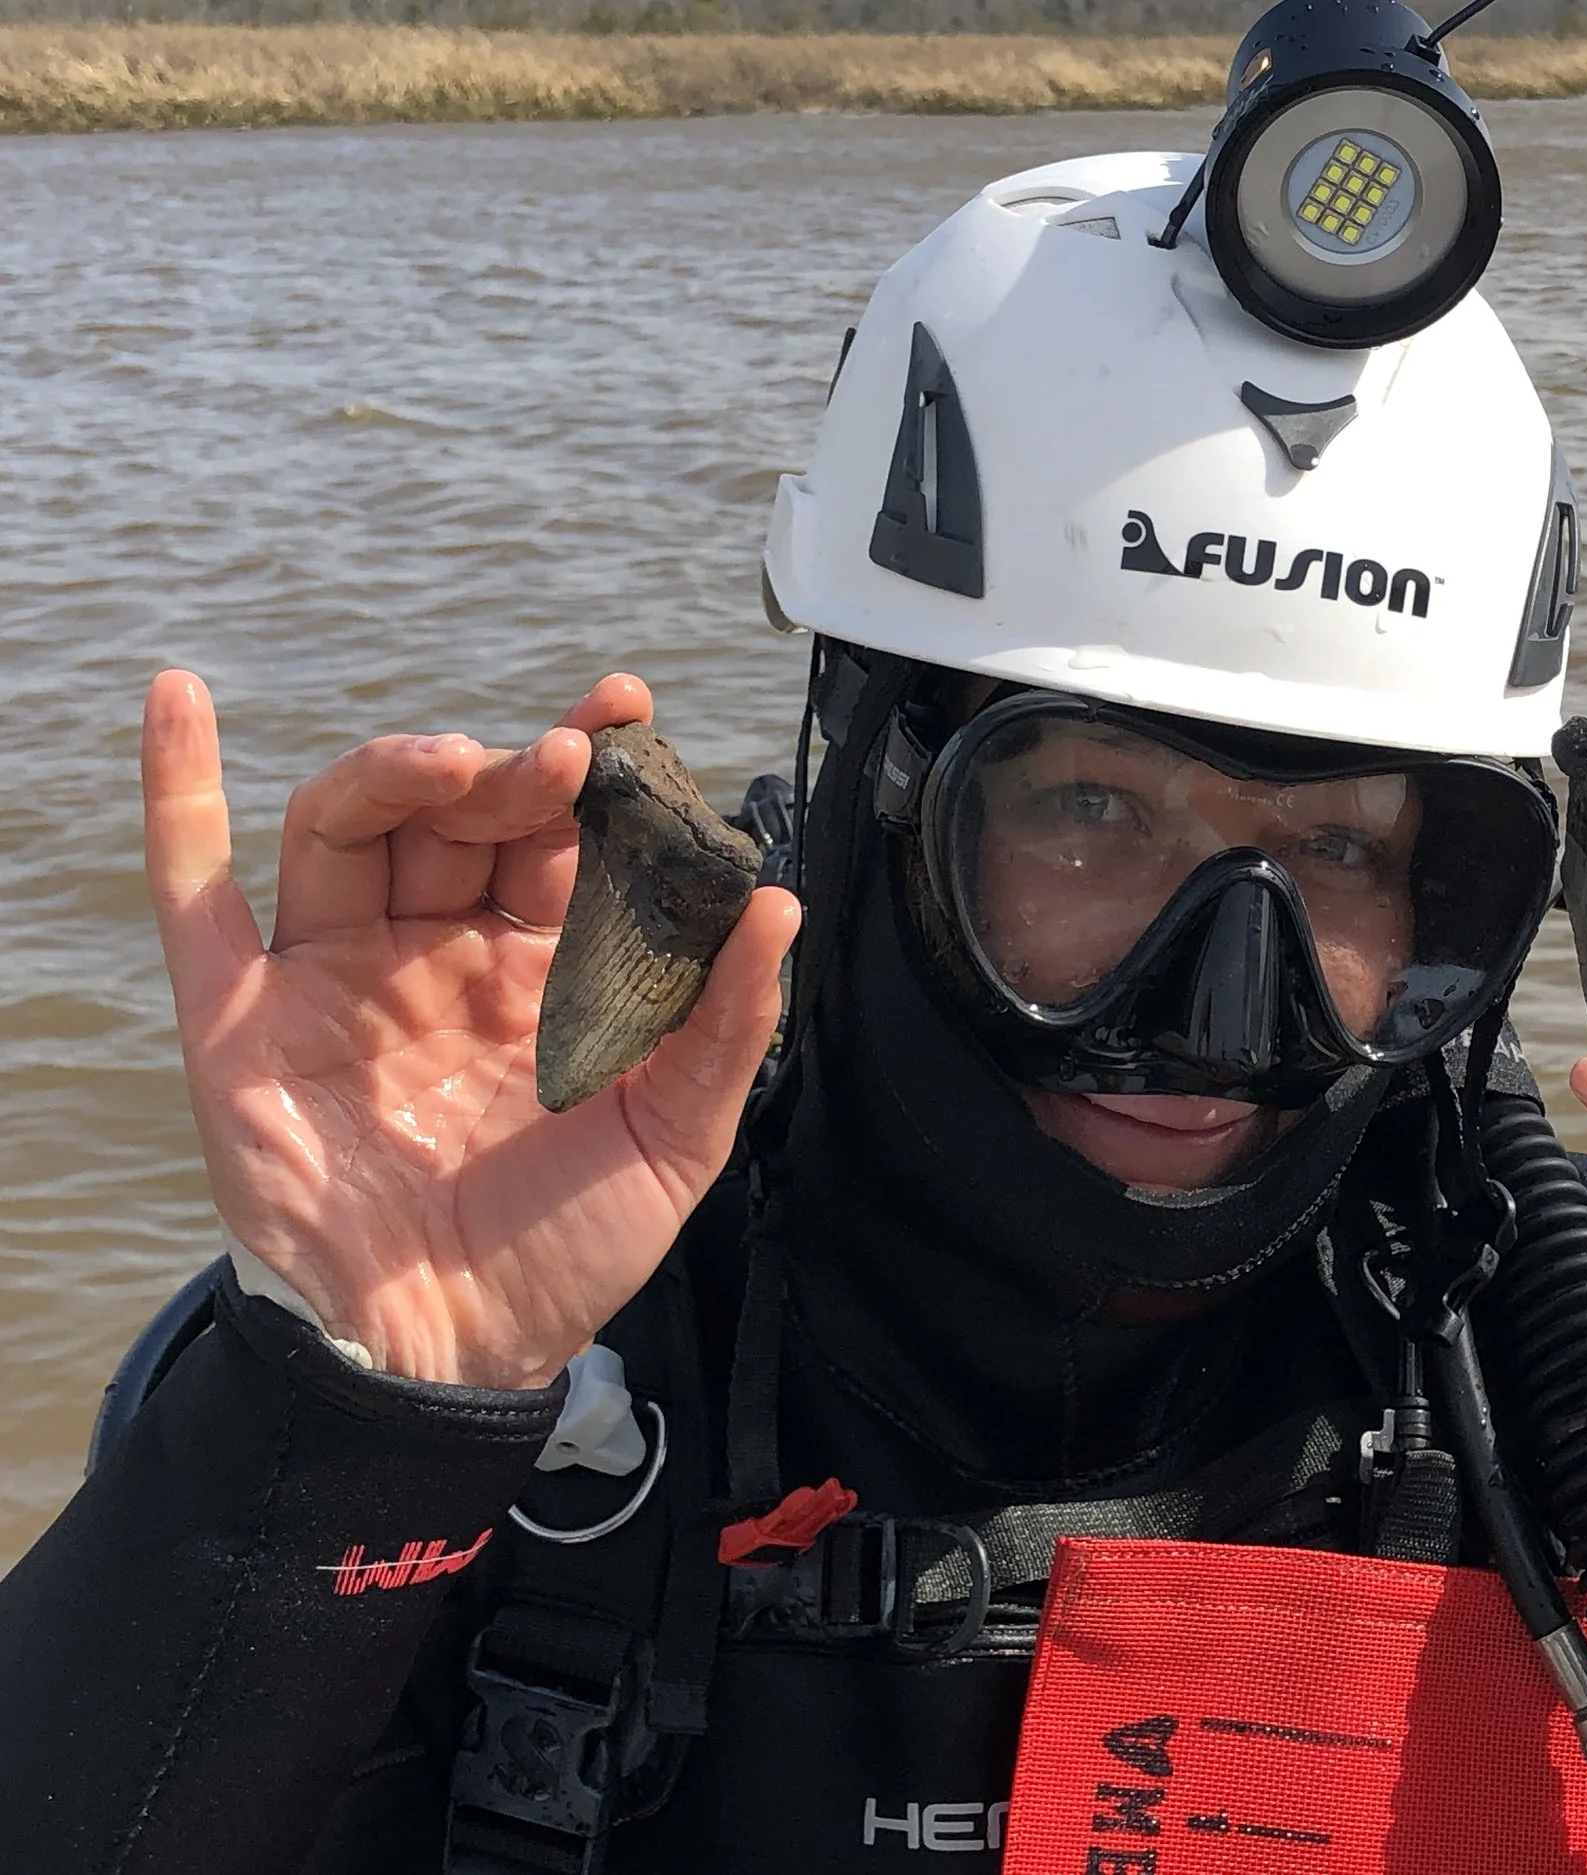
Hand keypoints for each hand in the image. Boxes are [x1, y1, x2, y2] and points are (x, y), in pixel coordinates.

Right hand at [143, 670, 798, 1388]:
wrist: (454, 1356)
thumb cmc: (564, 1250)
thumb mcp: (676, 1136)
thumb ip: (727, 1019)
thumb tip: (780, 902)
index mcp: (538, 970)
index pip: (559, 839)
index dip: (591, 772)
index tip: (629, 710)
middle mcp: (436, 955)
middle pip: (459, 816)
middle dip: (513, 770)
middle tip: (569, 757)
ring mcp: (336, 978)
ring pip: (351, 827)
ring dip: (401, 772)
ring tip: (462, 765)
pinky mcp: (246, 1020)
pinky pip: (193, 894)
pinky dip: (176, 796)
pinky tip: (174, 702)